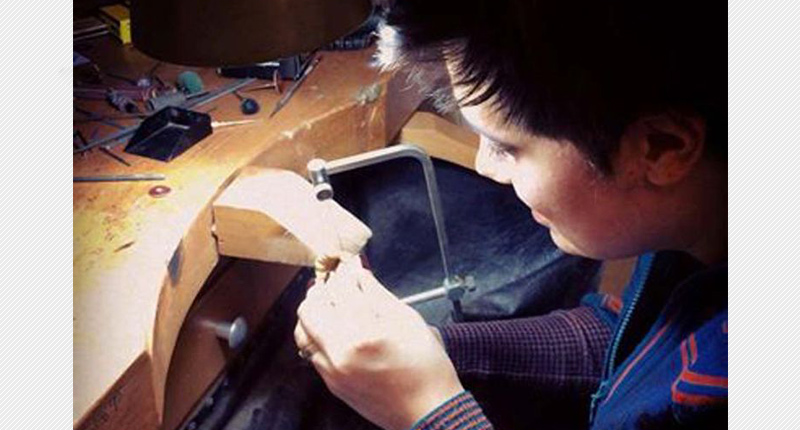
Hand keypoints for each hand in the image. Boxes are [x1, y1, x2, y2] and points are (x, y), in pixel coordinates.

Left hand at [294, 258, 463, 429]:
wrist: (427, 410)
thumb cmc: (425, 369)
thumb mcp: (408, 321)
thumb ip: (378, 294)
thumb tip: (360, 275)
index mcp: (363, 334)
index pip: (341, 290)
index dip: (346, 273)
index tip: (351, 268)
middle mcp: (341, 353)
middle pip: (310, 307)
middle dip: (323, 291)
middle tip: (337, 285)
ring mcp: (332, 370)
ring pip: (304, 330)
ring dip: (315, 312)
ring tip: (331, 306)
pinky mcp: (332, 383)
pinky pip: (312, 352)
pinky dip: (318, 334)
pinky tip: (335, 330)